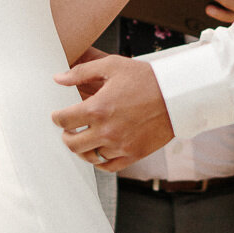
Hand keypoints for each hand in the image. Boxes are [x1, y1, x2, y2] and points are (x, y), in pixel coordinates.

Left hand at [52, 55, 175, 170]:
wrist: (177, 94)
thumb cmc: (146, 78)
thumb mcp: (112, 66)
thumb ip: (81, 72)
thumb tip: (58, 79)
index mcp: (98, 108)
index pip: (63, 120)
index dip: (56, 117)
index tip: (58, 116)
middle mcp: (107, 130)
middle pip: (72, 143)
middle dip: (66, 135)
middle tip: (68, 129)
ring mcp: (120, 146)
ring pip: (88, 156)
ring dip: (81, 148)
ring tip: (83, 139)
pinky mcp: (133, 154)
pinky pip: (108, 166)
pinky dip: (99, 161)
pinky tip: (98, 151)